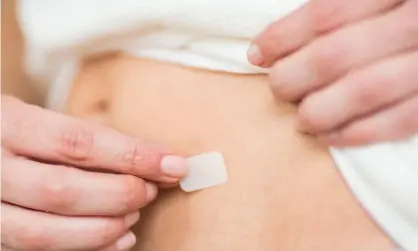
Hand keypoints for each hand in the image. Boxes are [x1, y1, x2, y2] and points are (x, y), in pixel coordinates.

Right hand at [1, 96, 187, 250]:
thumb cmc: (21, 133)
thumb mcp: (45, 120)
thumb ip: (89, 140)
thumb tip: (154, 160)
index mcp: (7, 125)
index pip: (77, 142)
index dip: (131, 156)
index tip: (173, 163)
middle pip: (62, 191)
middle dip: (120, 194)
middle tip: (152, 189)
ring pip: (45, 233)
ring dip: (104, 227)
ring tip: (135, 214)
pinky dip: (87, 248)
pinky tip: (117, 238)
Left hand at [249, 0, 417, 145]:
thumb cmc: (406, 10)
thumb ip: (347, 5)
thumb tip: (280, 37)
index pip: (326, 13)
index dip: (283, 36)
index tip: (257, 53)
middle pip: (336, 55)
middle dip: (294, 77)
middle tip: (278, 87)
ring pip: (363, 90)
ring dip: (319, 110)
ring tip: (300, 118)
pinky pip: (397, 120)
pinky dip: (356, 132)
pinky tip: (329, 135)